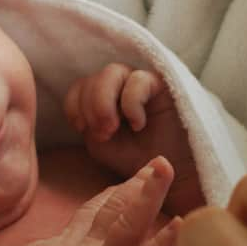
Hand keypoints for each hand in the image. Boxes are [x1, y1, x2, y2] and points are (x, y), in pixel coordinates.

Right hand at [0, 156, 180, 245]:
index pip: (91, 222)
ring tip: (166, 170)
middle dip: (136, 189)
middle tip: (159, 165)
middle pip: (112, 215)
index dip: (112, 200)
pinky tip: (181, 227)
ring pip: (126, 227)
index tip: (130, 184)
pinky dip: (159, 245)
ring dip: (147, 197)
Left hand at [65, 64, 203, 213]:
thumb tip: (86, 111)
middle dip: (91, 106)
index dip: (75, 104)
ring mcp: (142, 84)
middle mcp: (121, 87)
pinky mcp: (163, 85)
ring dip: (104, 101)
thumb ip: (89, 124)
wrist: (171, 174)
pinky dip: (131, 103)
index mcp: (104, 100)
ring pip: (112, 72)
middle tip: (103, 133)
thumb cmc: (139, 159)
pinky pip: (139, 80)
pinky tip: (139, 124)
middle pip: (93, 78)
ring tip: (113, 128)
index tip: (82, 128)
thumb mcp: (103, 146)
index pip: (80, 87)